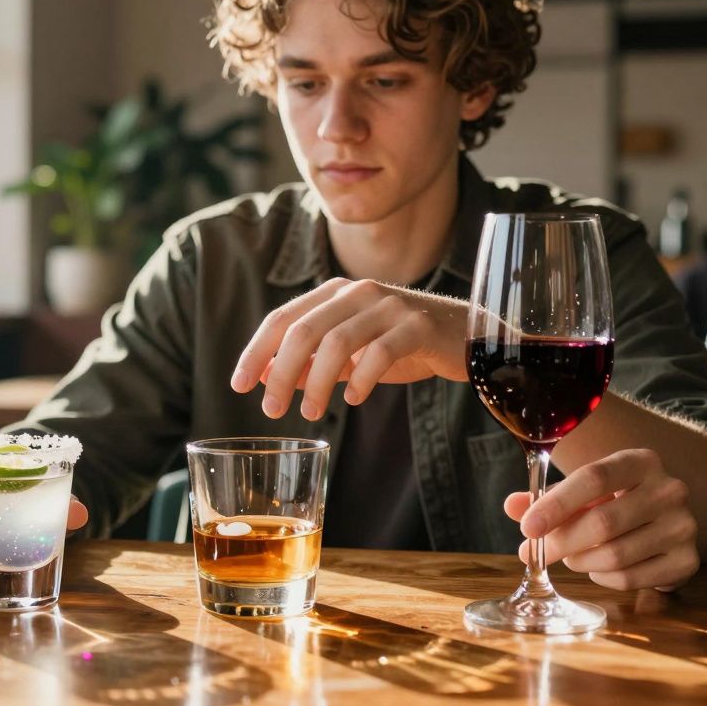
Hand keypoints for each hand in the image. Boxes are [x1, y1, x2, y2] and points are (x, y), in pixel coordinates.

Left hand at [231, 277, 466, 419]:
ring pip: (338, 341)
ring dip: (317, 382)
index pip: (283, 318)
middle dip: (280, 372)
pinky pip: (380, 351)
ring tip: (311, 413)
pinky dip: (362, 378)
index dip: (257, 351)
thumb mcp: (351, 355)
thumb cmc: (404, 345)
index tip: (238, 384)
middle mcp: (358, 292)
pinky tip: (354, 399)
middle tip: (270, 409)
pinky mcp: (417, 325)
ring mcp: (389, 306)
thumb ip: (312, 364)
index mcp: (336, 294)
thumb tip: (268, 378)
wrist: (468, 337)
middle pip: (304, 329)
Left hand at [504, 448, 698, 591]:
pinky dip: (602, 577)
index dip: (556, 504)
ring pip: (614, 555)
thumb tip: (512, 506)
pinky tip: (597, 566)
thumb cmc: (616, 500)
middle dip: (560, 542)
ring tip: (571, 556)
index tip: (527, 527)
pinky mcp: (688, 561)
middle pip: (603, 522)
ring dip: (580, 560)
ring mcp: (684, 526)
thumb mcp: (585, 491)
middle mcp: (670, 490)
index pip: (594, 478)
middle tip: (534, 552)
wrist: (664, 520)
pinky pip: (630, 578)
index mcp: (641, 461)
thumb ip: (548, 498)